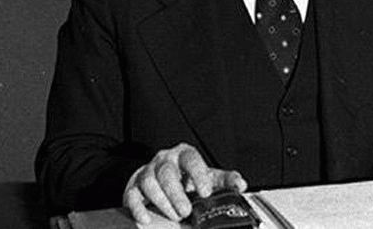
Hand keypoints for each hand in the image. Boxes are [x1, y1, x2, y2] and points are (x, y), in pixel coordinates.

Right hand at [123, 143, 247, 222]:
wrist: (165, 180)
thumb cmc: (190, 179)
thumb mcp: (210, 177)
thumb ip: (226, 180)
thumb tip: (240, 185)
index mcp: (184, 155)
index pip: (191, 159)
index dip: (198, 174)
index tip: (205, 192)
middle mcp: (164, 161)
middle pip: (167, 172)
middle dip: (176, 193)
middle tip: (186, 211)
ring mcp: (147, 172)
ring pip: (149, 182)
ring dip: (162, 201)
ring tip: (174, 216)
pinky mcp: (133, 187)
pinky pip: (132, 195)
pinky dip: (138, 208)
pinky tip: (146, 218)